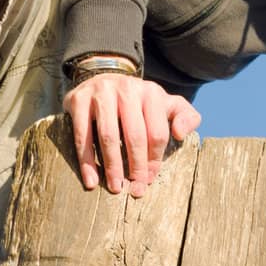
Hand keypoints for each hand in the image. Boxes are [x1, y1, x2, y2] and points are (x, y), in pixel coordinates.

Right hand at [63, 74, 201, 196]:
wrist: (102, 77)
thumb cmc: (138, 101)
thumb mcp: (166, 104)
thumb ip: (186, 116)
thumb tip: (180, 135)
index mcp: (151, 92)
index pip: (157, 131)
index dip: (155, 159)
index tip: (149, 179)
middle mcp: (127, 89)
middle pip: (134, 134)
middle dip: (136, 166)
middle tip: (135, 189)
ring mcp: (101, 92)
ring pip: (108, 135)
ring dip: (112, 165)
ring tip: (115, 187)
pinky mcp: (79, 99)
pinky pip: (83, 134)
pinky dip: (86, 160)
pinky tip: (91, 179)